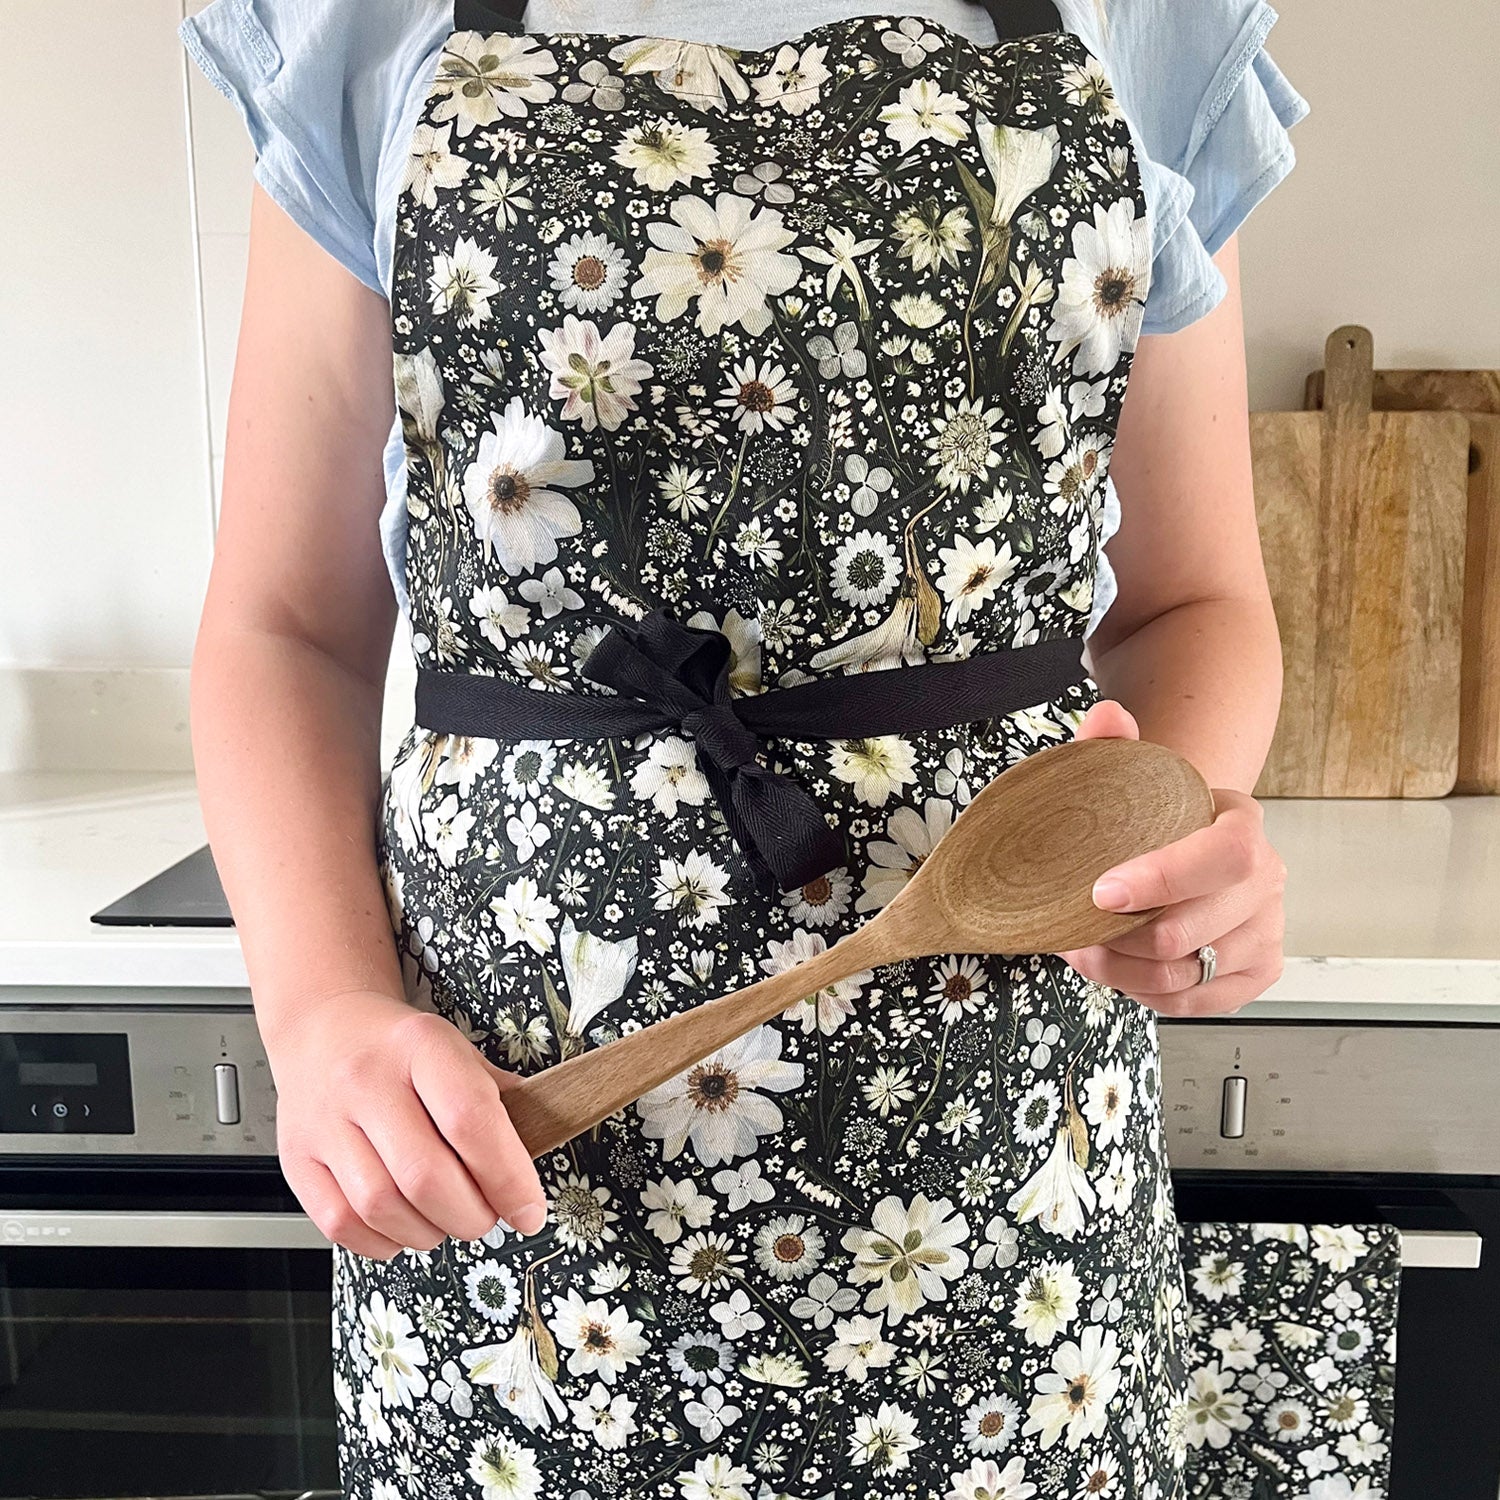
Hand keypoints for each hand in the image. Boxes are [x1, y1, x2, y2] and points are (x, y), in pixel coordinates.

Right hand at [265, 988, 547, 1257]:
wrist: (325, 1029)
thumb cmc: (401, 1048)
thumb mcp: (459, 1051)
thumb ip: (501, 1100)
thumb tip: (539, 1153)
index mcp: (421, 1046)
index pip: (471, 1121)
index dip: (508, 1177)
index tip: (529, 1209)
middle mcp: (366, 1081)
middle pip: (426, 1176)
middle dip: (471, 1216)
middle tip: (487, 1216)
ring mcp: (325, 1122)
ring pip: (382, 1207)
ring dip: (429, 1233)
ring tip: (446, 1219)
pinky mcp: (297, 1159)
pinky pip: (341, 1224)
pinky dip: (382, 1241)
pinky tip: (403, 1225)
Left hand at [1058, 700, 1286, 1016]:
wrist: (1185, 843)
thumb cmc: (1155, 815)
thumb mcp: (1133, 774)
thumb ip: (1112, 742)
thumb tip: (1105, 717)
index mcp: (1244, 823)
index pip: (1225, 854)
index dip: (1163, 879)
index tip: (1101, 891)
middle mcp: (1267, 878)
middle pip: (1191, 929)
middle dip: (1118, 938)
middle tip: (1072, 927)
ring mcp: (1267, 930)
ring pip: (1184, 974)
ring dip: (1120, 970)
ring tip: (1082, 949)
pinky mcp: (1256, 972)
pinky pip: (1191, 1001)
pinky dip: (1142, 992)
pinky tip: (1117, 968)